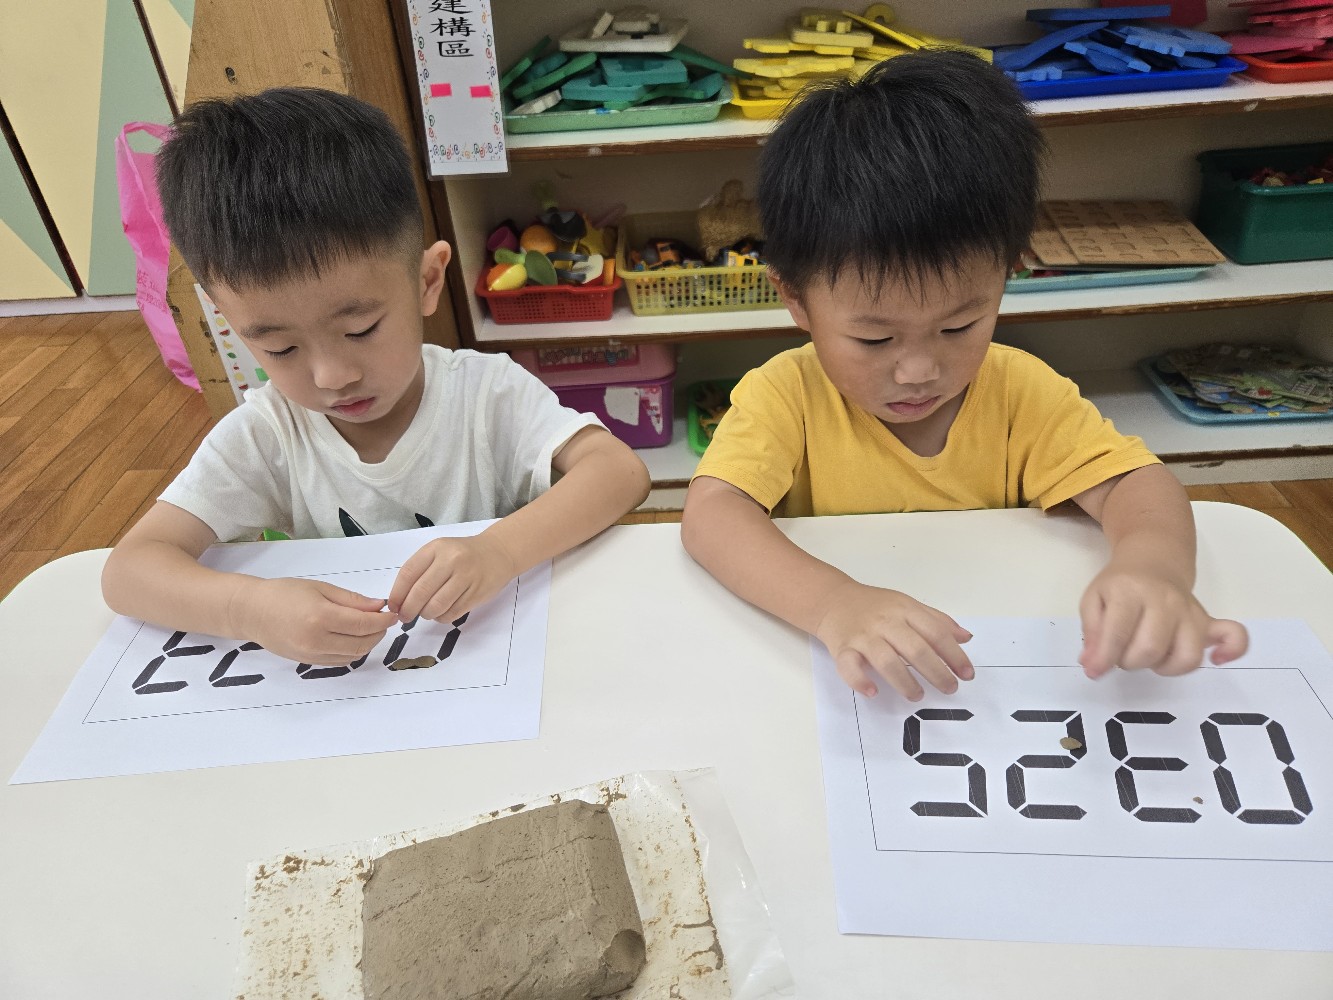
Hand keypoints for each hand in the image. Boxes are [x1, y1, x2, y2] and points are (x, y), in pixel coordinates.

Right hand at [236, 577, 396, 664]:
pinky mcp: (308, 662)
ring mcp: (311, 655)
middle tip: (384, 620)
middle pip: (361, 643)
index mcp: (320, 617)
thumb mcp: (320, 588)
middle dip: (378, 633)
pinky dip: (353, 651)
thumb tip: (378, 606)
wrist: (252, 612)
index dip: (382, 620)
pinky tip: (354, 637)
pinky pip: (340, 661)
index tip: (392, 613)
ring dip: (368, 643)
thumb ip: (352, 600)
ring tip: (370, 627)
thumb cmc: (284, 594)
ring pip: (353, 655)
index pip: (363, 624)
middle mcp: (316, 641)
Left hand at [388, 533, 517, 623]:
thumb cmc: (464, 554)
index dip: (397, 594)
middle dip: (408, 610)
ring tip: (425, 613)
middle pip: (420, 592)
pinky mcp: (476, 593)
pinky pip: (452, 614)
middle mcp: (451, 561)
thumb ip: (420, 570)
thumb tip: (399, 600)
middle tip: (405, 617)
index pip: (408, 573)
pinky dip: (441, 618)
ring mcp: (466, 577)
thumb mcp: (440, 551)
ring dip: (425, 615)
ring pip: (436, 606)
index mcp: (437, 548)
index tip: (393, 606)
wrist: (499, 552)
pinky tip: (441, 612)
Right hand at [814, 581, 973, 699]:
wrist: (833, 600)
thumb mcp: (908, 605)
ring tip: (917, 695)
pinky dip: (860, 680)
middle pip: (915, 649)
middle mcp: (886, 623)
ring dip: (905, 682)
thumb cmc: (875, 606)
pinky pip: (850, 666)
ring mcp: (863, 636)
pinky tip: (873, 691)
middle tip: (949, 688)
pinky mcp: (843, 649)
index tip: (967, 674)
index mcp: (905, 610)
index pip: (935, 633)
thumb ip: (937, 621)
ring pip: (887, 661)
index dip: (954, 655)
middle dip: (936, 672)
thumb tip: (966, 638)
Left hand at [1079, 563, 1247, 678]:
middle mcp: (1165, 600)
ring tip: (1151, 655)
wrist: (1153, 562)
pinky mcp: (1209, 621)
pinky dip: (1231, 651)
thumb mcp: (1094, 599)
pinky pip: (1234, 637)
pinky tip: (1216, 658)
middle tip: (1122, 653)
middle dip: (1129, 662)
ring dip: (1164, 667)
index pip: (1117, 633)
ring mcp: (1191, 611)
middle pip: (1151, 649)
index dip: (1104, 658)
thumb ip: (1092, 632)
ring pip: (1187, 656)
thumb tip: (1093, 665)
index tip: (1094, 671)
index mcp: (1130, 591)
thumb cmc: (1120, 586)